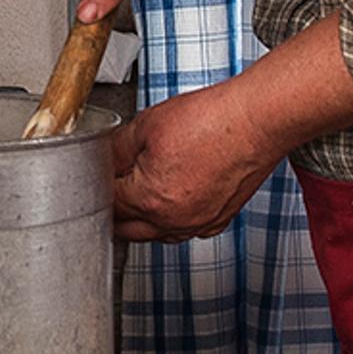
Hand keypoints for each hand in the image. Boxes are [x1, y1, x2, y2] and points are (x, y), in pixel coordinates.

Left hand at [109, 82, 284, 241]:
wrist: (256, 120)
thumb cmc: (212, 120)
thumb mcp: (147, 125)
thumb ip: (116, 149)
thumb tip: (103, 161)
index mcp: (149, 200)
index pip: (106, 203)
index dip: (97, 187)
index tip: (96, 177)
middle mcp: (174, 220)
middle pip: (127, 228)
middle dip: (114, 209)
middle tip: (111, 187)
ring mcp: (197, 224)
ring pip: (155, 234)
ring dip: (142, 219)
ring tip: (139, 193)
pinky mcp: (217, 220)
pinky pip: (184, 230)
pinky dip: (172, 219)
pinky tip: (171, 198)